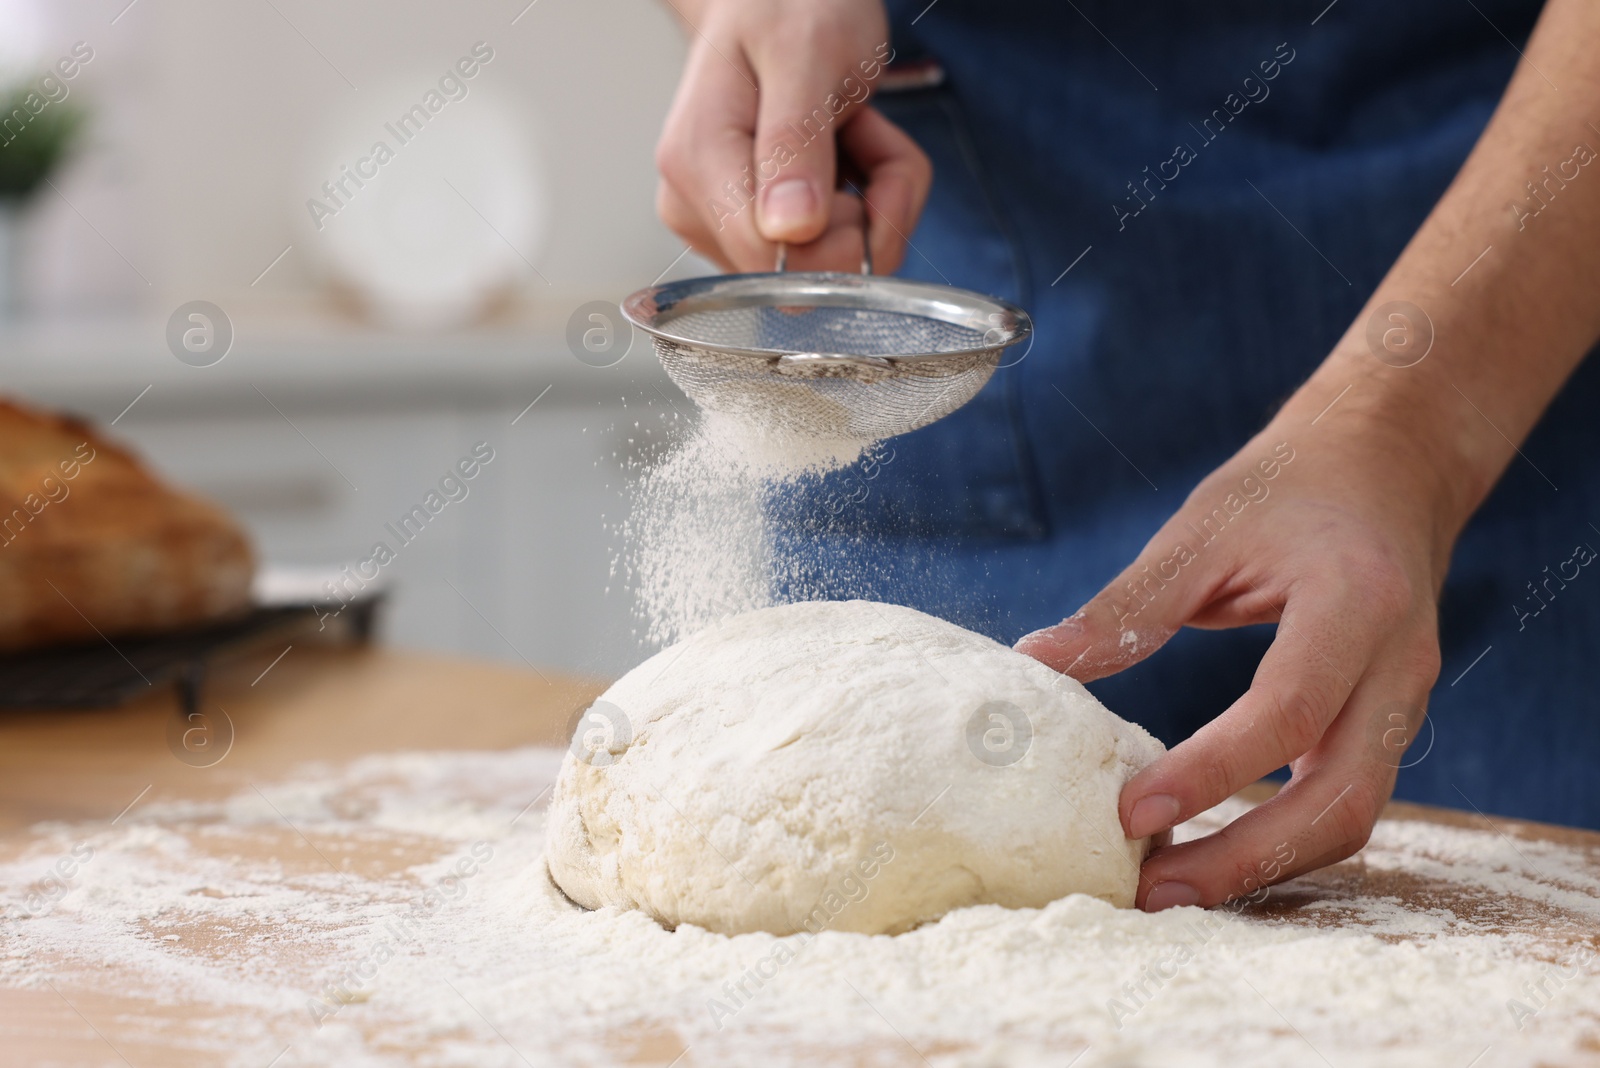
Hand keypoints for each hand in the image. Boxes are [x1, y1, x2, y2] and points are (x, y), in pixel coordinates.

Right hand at [654, 0, 930, 272]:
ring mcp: (719, 222)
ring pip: (826, 266)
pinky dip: (864, 204)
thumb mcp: (806, 52)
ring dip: (872, 204)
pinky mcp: (749, 230)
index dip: (843, 234)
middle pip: (805, 274)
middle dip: (868, 214)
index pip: (774, 261)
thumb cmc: (788, 6)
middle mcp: (695, 203)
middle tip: (866, 134)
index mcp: (698, 161)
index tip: (864, 157)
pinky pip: (827, 252)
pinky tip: (846, 150)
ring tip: (853, 131)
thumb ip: (796, 141)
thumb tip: (788, 229)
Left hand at [1016, 415, 1452, 910]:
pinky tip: (1216, 851)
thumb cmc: (1291, 485)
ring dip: (1266, 865)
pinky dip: (1285, 840)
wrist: (1390, 463)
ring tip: (1173, 888)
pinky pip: (1346, 800)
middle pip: (1341, 799)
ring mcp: (1405, 700)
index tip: (1131, 813)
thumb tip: (1033, 664)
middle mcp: (1398, 664)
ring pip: (1352, 817)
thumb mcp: (1203, 529)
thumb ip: (1126, 606)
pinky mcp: (1388, 721)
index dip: (1210, 771)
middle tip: (1151, 889)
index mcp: (1353, 601)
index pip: (1287, 710)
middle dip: (1246, 858)